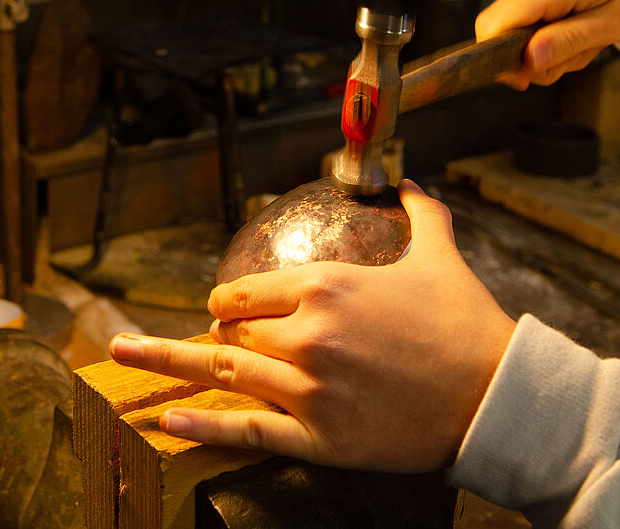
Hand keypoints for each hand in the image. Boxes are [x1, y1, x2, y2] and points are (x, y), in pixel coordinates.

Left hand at [108, 180, 516, 472]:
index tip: (221, 310)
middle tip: (207, 340)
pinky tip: (164, 420)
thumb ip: (420, 215)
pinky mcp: (319, 437)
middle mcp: (307, 334)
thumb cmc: (467, 324)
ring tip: (122, 355)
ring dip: (171, 361)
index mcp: (326, 286)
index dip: (228, 302)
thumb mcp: (441, 257)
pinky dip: (200, 426)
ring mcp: (308, 389)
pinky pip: (246, 429)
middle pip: (233, 332)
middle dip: (217, 334)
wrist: (497, 396)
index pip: (247, 292)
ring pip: (226, 371)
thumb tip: (412, 182)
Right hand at [478, 0, 619, 88]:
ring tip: (581, 33)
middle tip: (578, 52)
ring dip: (543, 46)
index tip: (529, 77)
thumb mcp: (615, 23)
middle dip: (533, 57)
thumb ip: (569, 41)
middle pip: (501, 33)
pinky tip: (570, 22)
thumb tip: (528, 61)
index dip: (502, 59)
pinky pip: (517, 18)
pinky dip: (542, 31)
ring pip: (510, 30)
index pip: (495, 24)